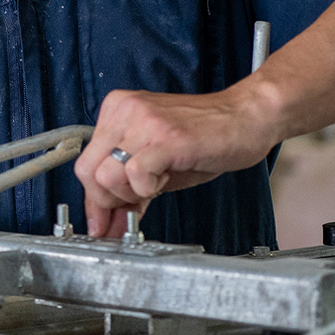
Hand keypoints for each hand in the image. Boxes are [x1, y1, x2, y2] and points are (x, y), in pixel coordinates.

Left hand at [74, 87, 277, 236]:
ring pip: (106, 175)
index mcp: (116, 111)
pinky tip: (165, 180)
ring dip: (131, 195)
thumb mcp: (157, 162)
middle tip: (134, 207)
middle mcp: (124, 111)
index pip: (85, 164)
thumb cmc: (206, 137)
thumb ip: (128, 188)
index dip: (94, 200)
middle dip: (109, 202)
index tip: (103, 223)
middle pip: (88, 172)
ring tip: (158, 184)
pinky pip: (135, 173)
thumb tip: (108, 224)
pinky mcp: (166, 137)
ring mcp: (143, 121)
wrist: (248, 117)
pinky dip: (147, 189)